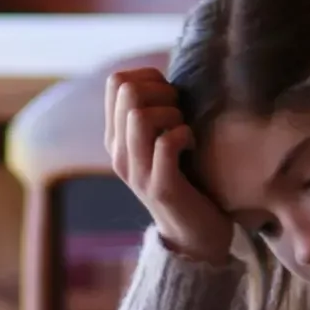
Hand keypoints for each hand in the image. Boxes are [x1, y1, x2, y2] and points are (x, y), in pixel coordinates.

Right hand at [104, 66, 232, 266]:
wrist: (194, 236)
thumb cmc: (186, 178)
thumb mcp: (160, 141)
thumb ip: (155, 111)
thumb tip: (168, 72)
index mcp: (117, 138)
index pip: (116, 81)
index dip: (149, 76)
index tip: (171, 96)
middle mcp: (119, 153)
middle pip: (126, 91)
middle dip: (162, 91)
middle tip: (180, 113)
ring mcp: (136, 172)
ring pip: (139, 115)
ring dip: (173, 114)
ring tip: (185, 130)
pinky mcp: (160, 187)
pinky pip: (166, 143)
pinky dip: (185, 135)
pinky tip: (193, 146)